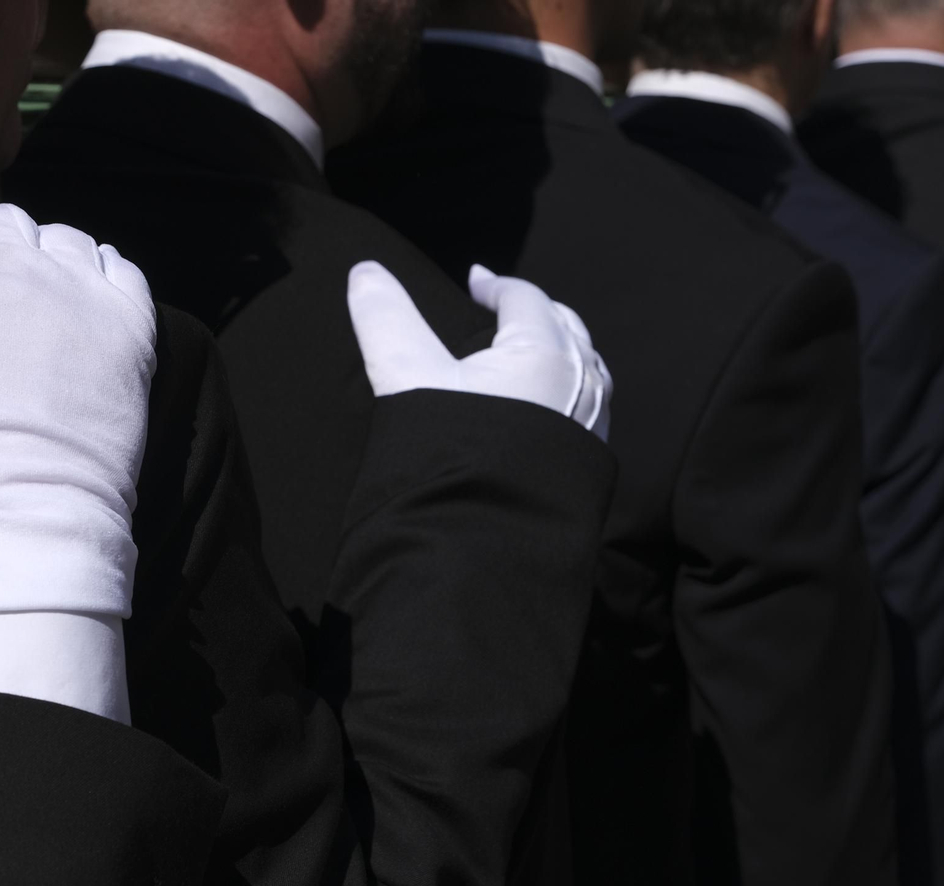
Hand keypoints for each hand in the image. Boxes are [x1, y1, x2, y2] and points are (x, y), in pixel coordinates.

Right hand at [0, 202, 157, 620]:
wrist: (12, 534)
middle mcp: (11, 267)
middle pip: (1, 226)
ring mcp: (76, 296)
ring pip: (62, 240)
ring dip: (47, 266)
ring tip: (34, 324)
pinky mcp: (131, 332)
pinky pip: (122, 269)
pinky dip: (105, 282)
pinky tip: (85, 323)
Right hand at [348, 261, 611, 440]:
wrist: (485, 542)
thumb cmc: (453, 454)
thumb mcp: (407, 377)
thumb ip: (386, 320)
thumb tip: (365, 272)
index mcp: (543, 352)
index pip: (525, 298)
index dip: (496, 285)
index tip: (474, 283)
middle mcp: (580, 383)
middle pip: (565, 327)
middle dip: (534, 312)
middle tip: (503, 309)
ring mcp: (591, 425)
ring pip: (583, 368)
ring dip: (557, 349)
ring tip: (524, 353)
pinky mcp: (587, 463)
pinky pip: (587, 407)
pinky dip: (565, 389)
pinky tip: (541, 408)